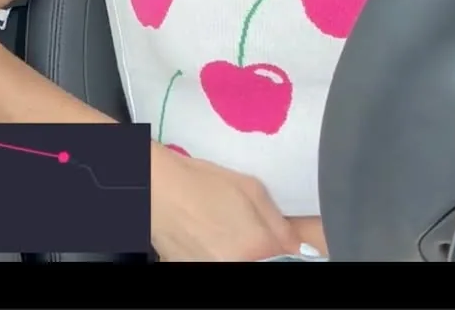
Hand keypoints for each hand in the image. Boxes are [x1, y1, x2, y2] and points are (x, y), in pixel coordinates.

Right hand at [149, 144, 302, 260]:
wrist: (155, 188)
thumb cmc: (201, 182)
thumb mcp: (252, 190)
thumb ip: (281, 224)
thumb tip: (299, 249)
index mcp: (258, 248)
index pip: (290, 258)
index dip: (286, 248)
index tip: (278, 240)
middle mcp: (237, 266)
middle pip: (264, 263)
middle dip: (263, 252)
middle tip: (247, 232)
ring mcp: (212, 272)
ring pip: (239, 265)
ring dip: (239, 254)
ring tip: (223, 232)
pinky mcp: (191, 272)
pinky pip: (215, 265)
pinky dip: (217, 256)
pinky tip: (207, 238)